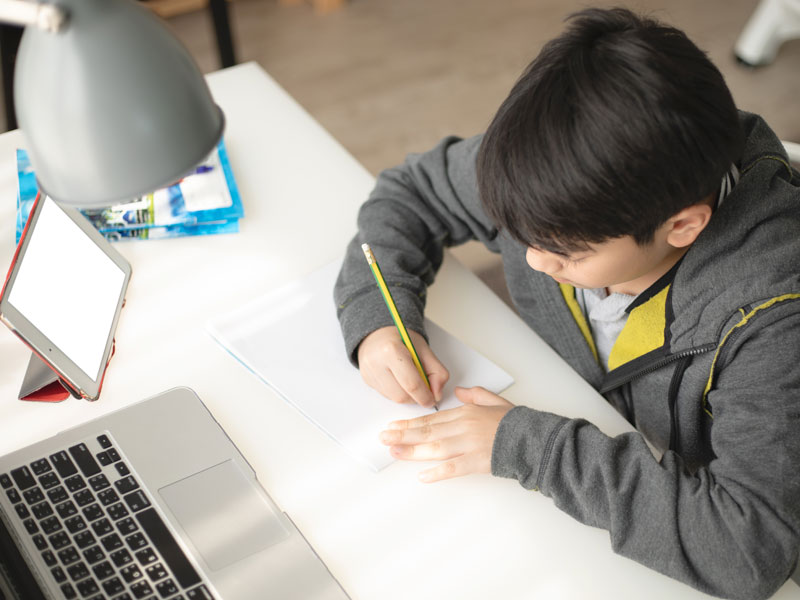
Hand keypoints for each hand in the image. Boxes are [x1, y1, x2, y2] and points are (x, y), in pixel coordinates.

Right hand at [357, 326, 448, 407]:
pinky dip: (397, 392)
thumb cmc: (402, 340)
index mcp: (391, 351)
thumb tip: (436, 394)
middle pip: (401, 396)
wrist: (379, 334)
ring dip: (407, 396)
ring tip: (410, 379)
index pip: (411, 384)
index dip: (425, 396)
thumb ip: (437, 371)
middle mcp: (376, 363)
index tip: (432, 399)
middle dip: (416, 397)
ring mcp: (369, 372)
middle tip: (424, 390)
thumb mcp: (424, 350)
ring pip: (394, 399)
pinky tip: (398, 378)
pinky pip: (387, 395)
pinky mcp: (366, 380)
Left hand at [379, 386, 513, 481]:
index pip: (431, 419)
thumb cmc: (516, 422)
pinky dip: (437, 472)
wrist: (535, 438)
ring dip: (412, 451)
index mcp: (466, 412)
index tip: (393, 426)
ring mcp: (470, 445)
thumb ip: (475, 395)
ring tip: (394, 452)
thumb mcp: (494, 400)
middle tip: (384, 438)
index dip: (410, 423)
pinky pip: (454, 467)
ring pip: (435, 447)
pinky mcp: (478, 462)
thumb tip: (459, 391)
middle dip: (403, 435)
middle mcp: (463, 427)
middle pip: (427, 431)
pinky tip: (422, 476)